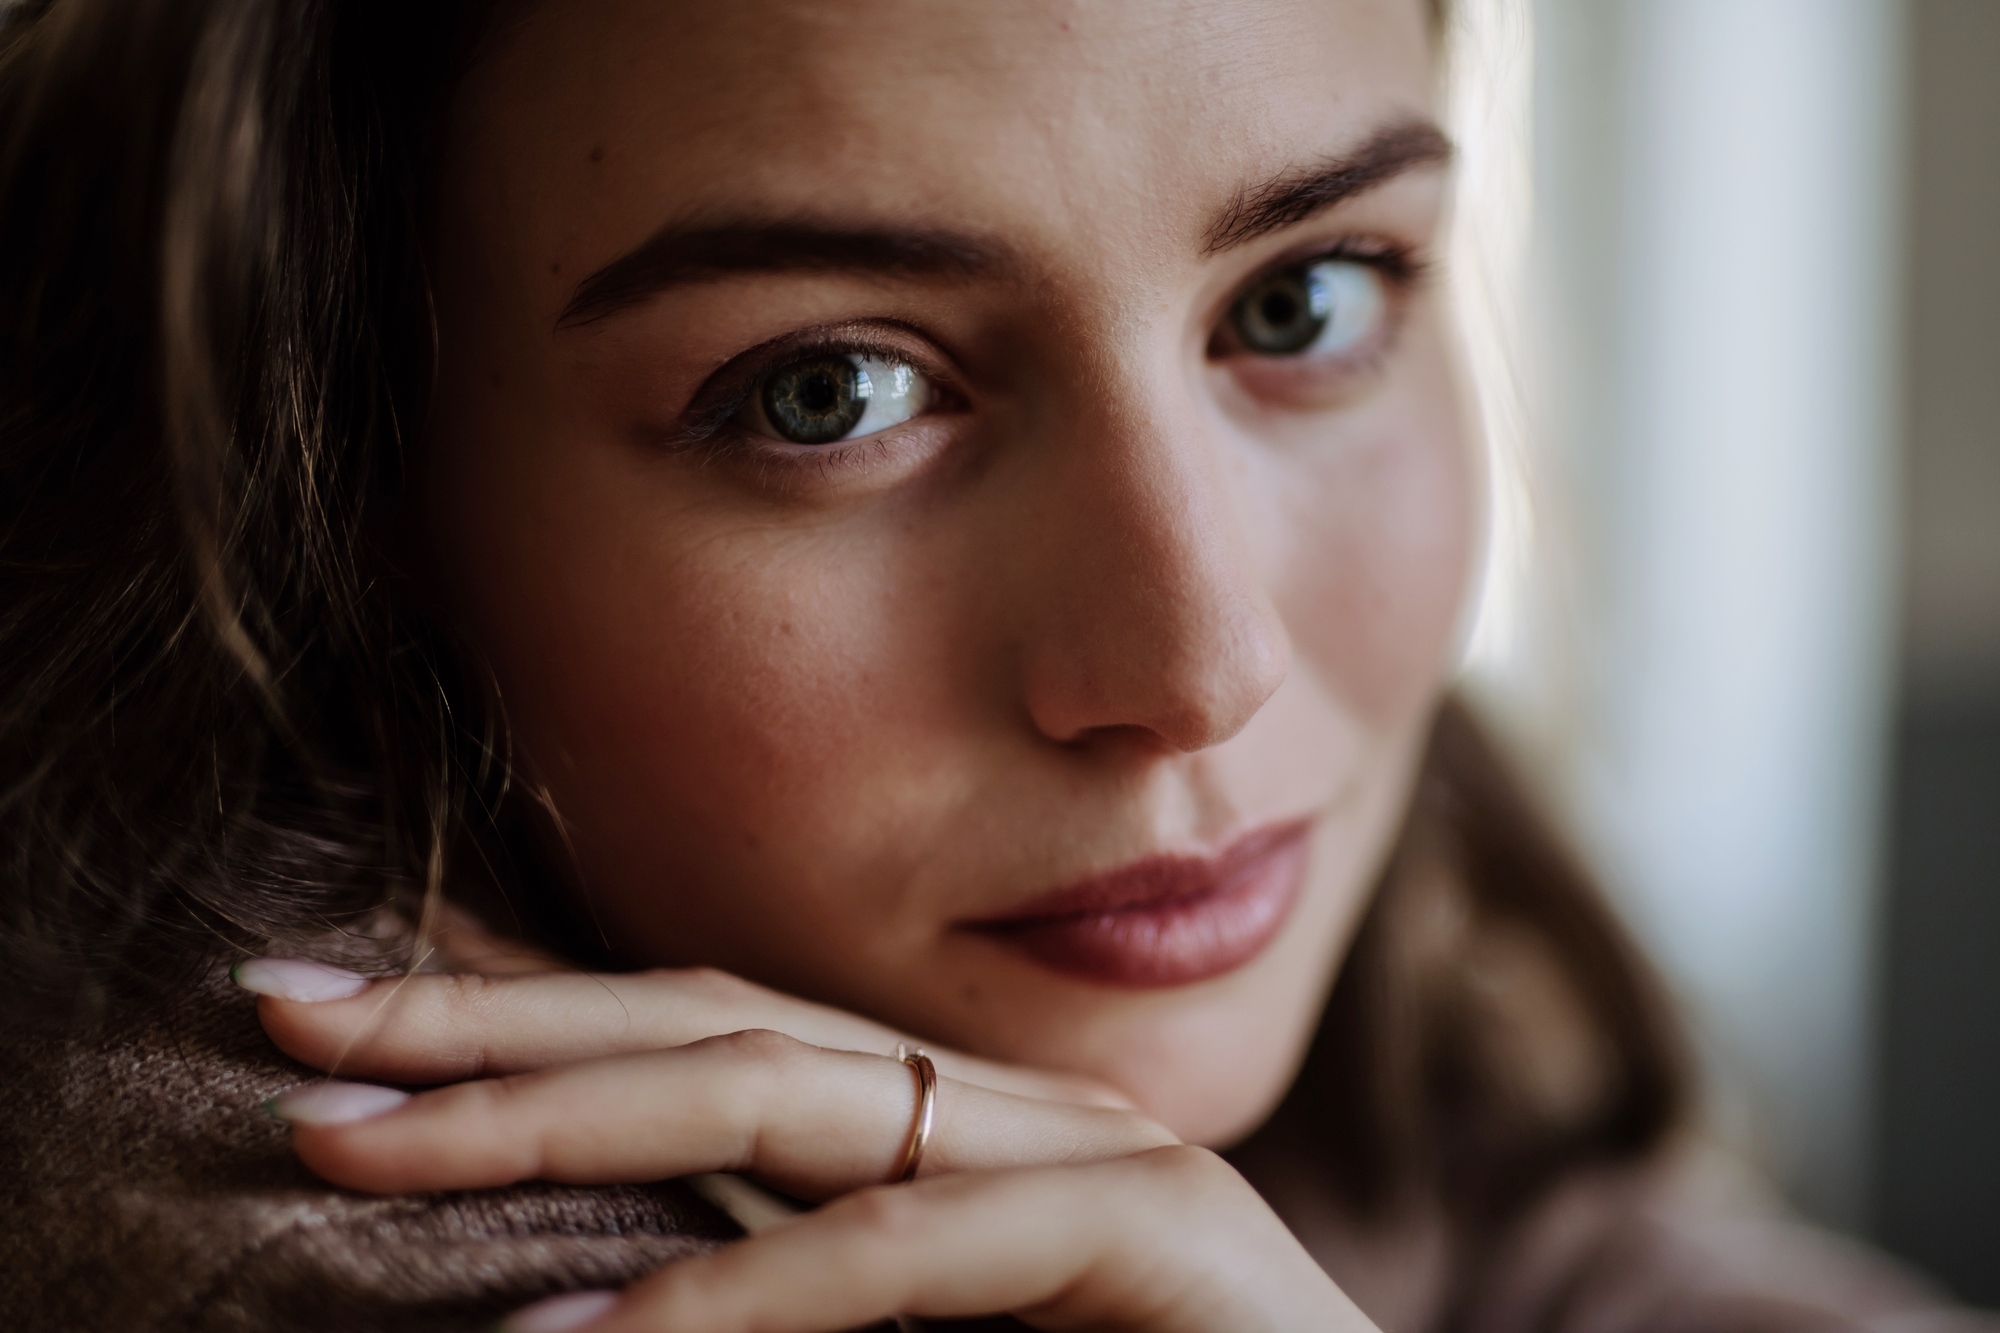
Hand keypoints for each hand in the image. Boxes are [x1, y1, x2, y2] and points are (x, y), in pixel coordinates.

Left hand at [242, 952, 1374, 1330]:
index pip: (702, 1031)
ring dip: (559, 1118)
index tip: (353, 1014)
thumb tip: (585, 1290)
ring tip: (363, 1141)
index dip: (521, 1009)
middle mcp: (1003, 1113)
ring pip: (785, 1094)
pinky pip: (911, 1249)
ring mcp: (1082, 1154)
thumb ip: (788, 1289)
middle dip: (489, 1026)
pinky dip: (741, 1297)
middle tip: (290, 1021)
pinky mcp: (1155, 1232)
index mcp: (942, 1137)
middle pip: (711, 1027)